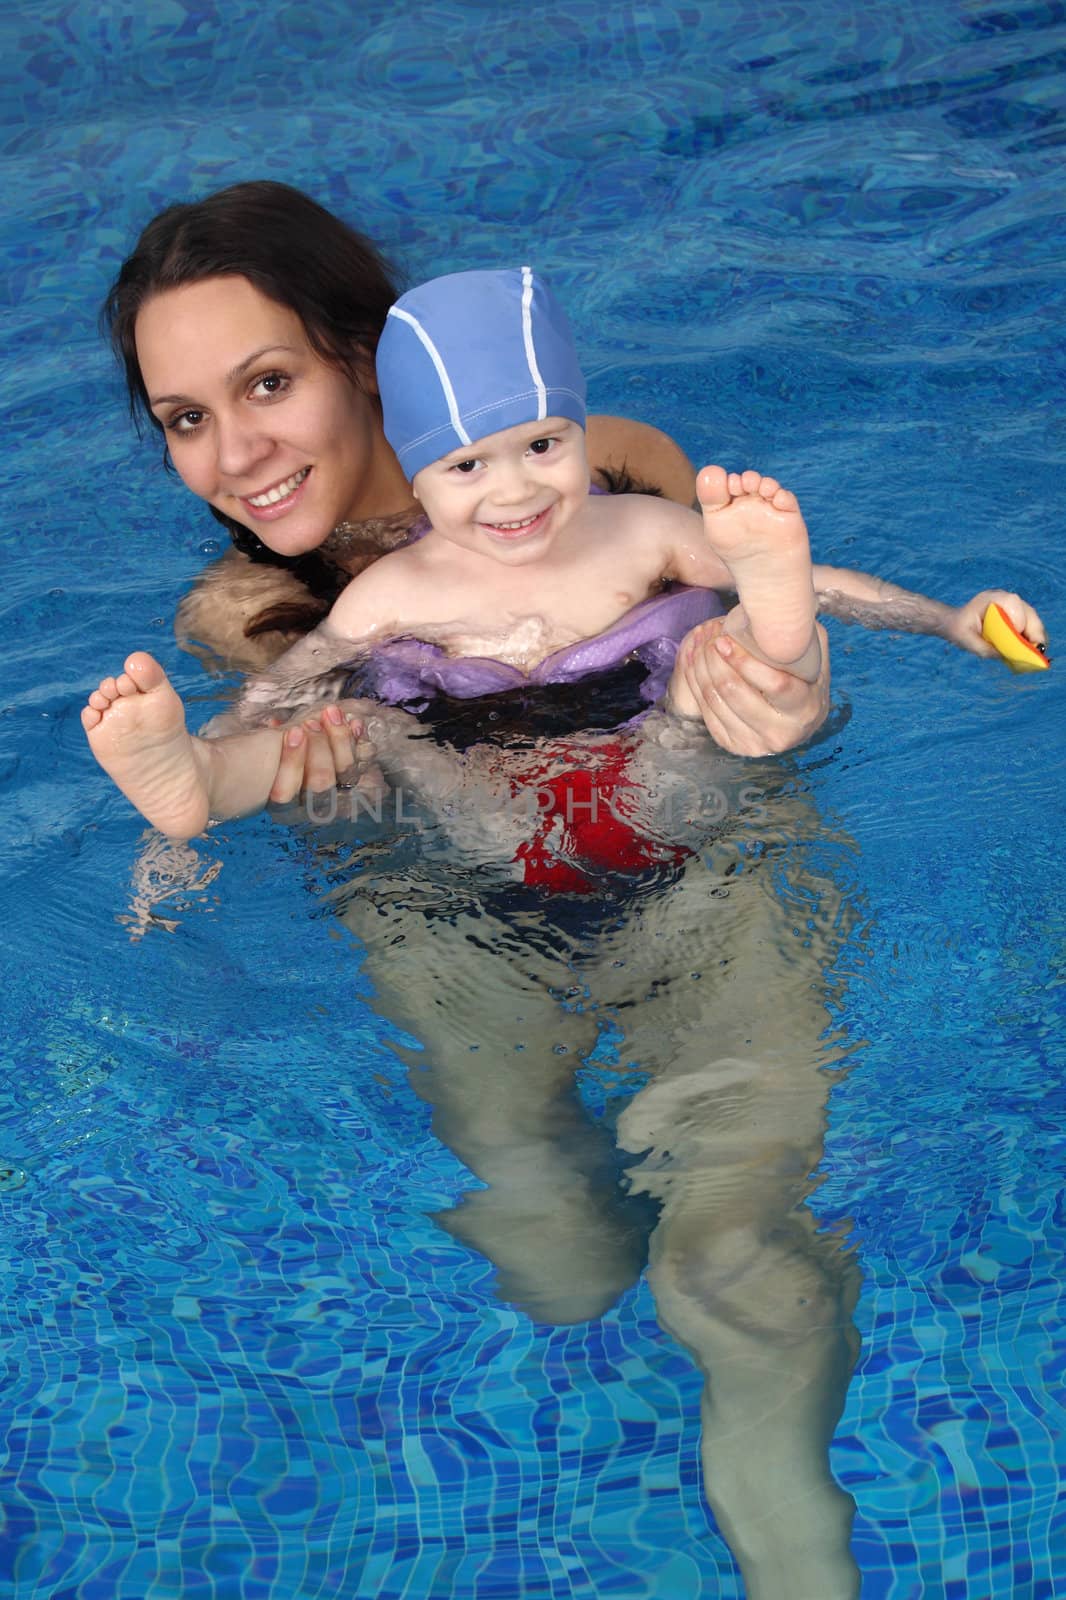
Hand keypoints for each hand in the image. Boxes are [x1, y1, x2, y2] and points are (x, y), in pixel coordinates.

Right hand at [267, 702, 385, 809]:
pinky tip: (355, 723)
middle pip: (321, 782)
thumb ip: (272, 743)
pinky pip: (361, 763)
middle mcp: (312, 805)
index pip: (285, 792)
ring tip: (332, 714)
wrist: (295, 767)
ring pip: (346, 774)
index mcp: (282, 804)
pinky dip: (358, 740)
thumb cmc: (276, 760)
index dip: (292, 760)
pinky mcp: (353, 781)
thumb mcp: (268, 752)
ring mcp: (338, 795)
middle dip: (318, 747)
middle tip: (311, 723)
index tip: (294, 732)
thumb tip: (276, 725)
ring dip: (340, 739)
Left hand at [668, 616, 830, 755]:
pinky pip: (705, 712)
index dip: (745, 661)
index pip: (774, 684)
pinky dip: (695, 684)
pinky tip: (694, 664)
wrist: (799, 720)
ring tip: (700, 645)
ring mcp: (755, 744)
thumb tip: (780, 611)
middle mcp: (781, 732)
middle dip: (715, 661)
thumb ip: (803, 636)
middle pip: (735, 692)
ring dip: (701, 669)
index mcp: (805, 708)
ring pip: (716, 701)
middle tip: (709, 637)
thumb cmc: (805, 682)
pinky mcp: (733, 746)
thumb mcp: (813, 658)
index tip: (725, 639)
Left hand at [948, 589, 1046, 657]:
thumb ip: (984, 648)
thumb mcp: (967, 641)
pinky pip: (1029, 624)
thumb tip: (1006, 655)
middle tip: (1037, 649)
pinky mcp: (1016, 615)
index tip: (1017, 637)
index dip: (1018, 619)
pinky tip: (1031, 649)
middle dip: (1034, 631)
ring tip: (1036, 651)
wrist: (955, 624)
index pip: (1012, 602)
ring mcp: (1012, 606)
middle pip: (1028, 611)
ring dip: (1036, 634)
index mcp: (990, 598)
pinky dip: (1032, 636)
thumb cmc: (959, 630)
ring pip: (1032, 618)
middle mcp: (1004, 598)